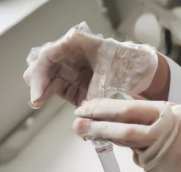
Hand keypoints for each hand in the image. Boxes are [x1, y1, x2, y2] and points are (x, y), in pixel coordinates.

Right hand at [23, 22, 157, 106]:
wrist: (144, 72)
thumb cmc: (129, 65)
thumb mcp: (111, 75)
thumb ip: (94, 92)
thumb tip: (82, 112)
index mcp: (76, 44)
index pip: (49, 57)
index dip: (40, 75)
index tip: (38, 94)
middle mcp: (71, 57)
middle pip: (46, 69)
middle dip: (40, 85)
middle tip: (37, 101)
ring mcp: (75, 72)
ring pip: (53, 83)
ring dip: (49, 94)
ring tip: (44, 105)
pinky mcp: (80, 87)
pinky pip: (68, 95)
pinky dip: (70, 107)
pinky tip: (72, 118)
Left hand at [73, 99, 180, 171]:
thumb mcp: (179, 110)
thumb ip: (150, 112)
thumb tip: (119, 109)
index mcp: (168, 117)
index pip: (128, 112)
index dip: (103, 110)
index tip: (84, 108)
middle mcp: (164, 140)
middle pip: (122, 135)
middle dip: (97, 129)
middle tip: (78, 125)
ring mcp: (163, 162)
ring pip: (134, 152)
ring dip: (133, 146)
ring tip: (156, 142)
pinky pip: (146, 165)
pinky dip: (148, 157)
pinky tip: (166, 155)